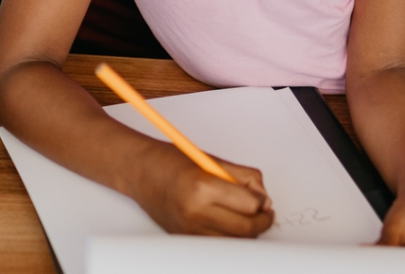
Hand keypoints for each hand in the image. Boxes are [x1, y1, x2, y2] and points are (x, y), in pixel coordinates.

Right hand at [128, 154, 275, 236]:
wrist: (139, 172)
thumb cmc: (172, 161)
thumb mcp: (214, 161)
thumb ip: (244, 178)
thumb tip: (263, 198)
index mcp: (203, 187)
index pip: (249, 205)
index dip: (262, 203)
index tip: (264, 200)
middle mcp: (195, 212)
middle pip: (245, 229)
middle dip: (262, 222)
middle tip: (266, 214)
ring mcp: (188, 228)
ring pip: (233, 241)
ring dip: (247, 232)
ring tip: (248, 219)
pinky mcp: (184, 237)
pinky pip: (216, 243)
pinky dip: (228, 236)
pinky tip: (229, 224)